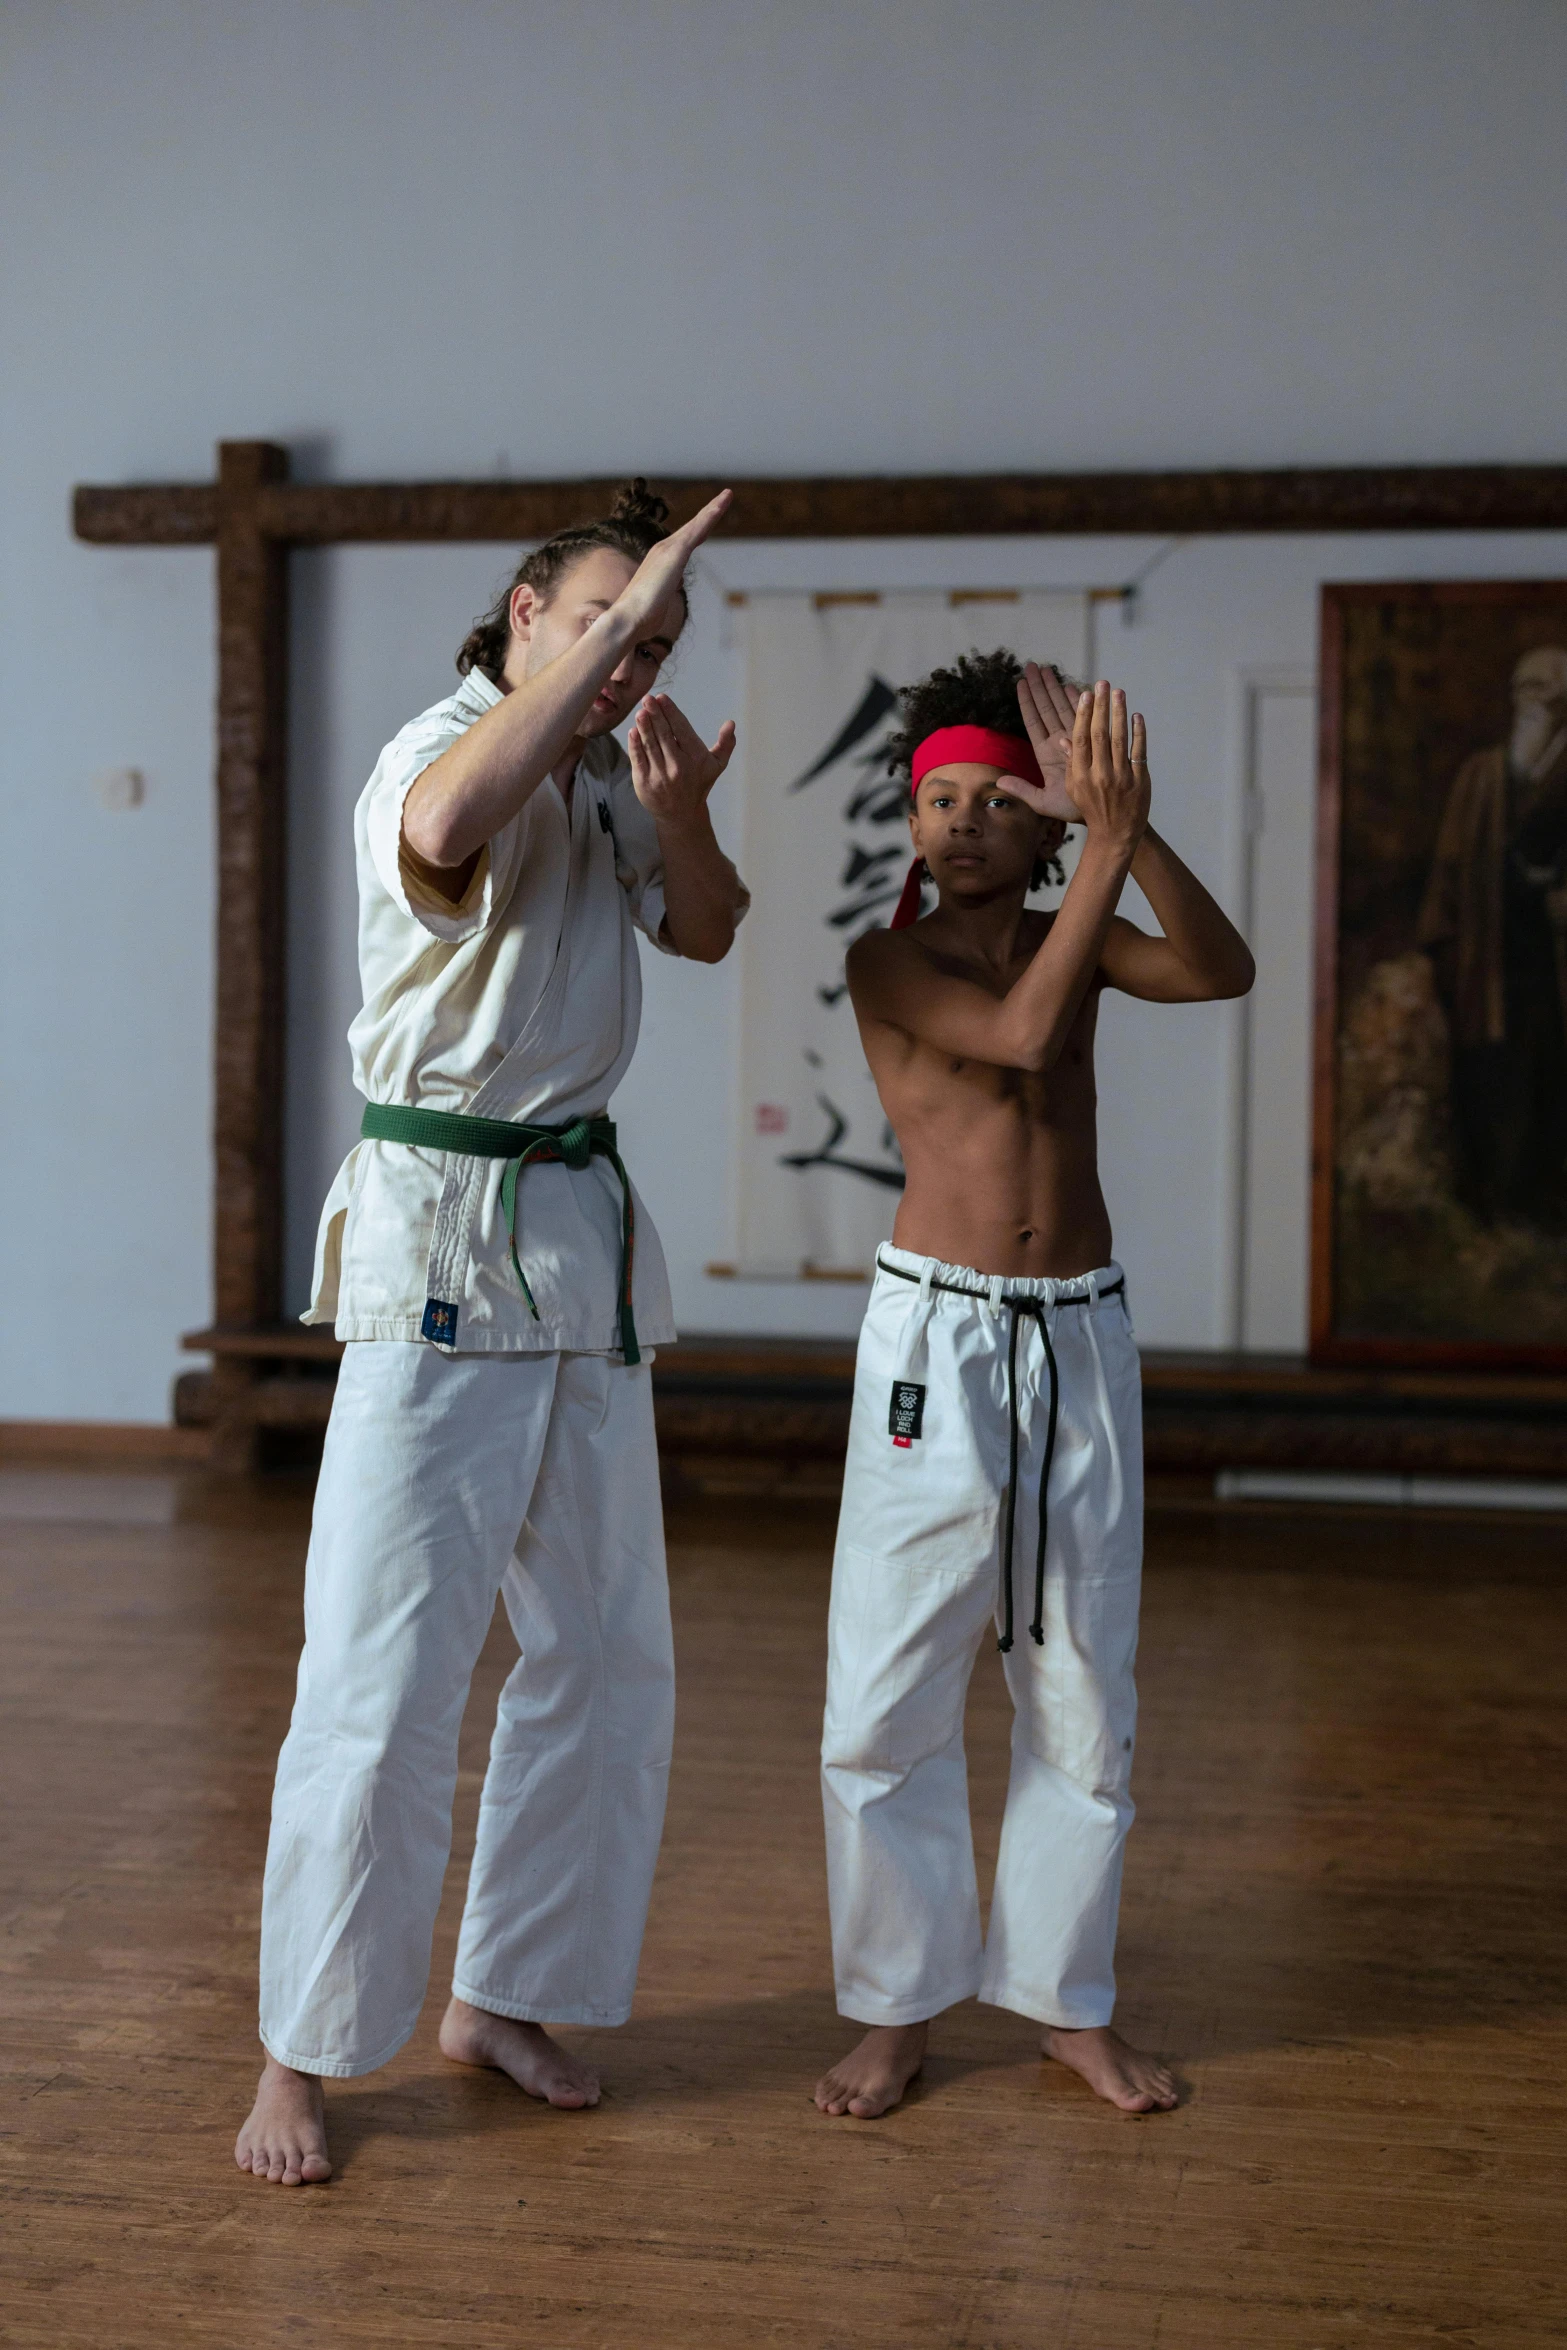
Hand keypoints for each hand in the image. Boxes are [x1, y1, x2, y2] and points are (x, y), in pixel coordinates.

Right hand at [615, 488, 732, 633]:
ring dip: (713, 509)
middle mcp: (663, 549)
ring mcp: (669, 549)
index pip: (686, 541)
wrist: (628, 618)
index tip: (710, 518)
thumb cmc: (640, 617)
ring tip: (727, 496)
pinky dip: (709, 516)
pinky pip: (697, 530)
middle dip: (709, 512)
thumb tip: (668, 591)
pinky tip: (720, 506)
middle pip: (693, 528)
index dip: (699, 528)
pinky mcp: (675, 552)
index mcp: (661, 561)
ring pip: (697, 525)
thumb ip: (664, 593)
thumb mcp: (658, 602)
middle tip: (725, 497)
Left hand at [628, 692, 736, 826]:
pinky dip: (634, 744)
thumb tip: (731, 723)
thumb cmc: (698, 784)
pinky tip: (633, 731)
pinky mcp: (644, 782)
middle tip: (647, 699)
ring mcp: (660, 775)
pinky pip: (638, 759)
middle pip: (664, 734)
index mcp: (695, 757)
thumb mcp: (716, 765)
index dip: (670, 712)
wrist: (681, 815)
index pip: (681, 729)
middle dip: (655, 714)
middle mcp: (678, 766)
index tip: (661, 697)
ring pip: (650, 745)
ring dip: (644, 726)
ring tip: (640, 712)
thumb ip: (725, 744)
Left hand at [1015, 661, 1088, 817]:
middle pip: (1046, 708)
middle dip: (1039, 687)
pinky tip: (1072, 685)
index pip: (1033, 722)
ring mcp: (1076, 737)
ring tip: (1048, 669)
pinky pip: (1084, 716)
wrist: (1101, 813)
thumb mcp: (1042, 802)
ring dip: (1056, 688)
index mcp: (1045, 754)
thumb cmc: (1072, 809)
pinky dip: (1078, 701)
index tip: (1020, 683)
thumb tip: (999, 781)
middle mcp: (1059, 742)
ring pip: (1063, 707)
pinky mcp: (1092, 739)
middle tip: (1032, 665)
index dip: (1026, 702)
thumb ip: (1022, 790)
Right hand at [1067, 680, 1149, 851]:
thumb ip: (1069, 763)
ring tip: (1119, 692)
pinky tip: (1137, 715)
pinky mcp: (1139, 779)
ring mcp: (1121, 777)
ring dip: (1119, 713)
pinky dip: (1139, 732)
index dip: (1083, 715)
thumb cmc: (1091, 809)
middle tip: (1102, 684)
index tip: (1085, 694)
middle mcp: (1099, 774)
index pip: (1080, 739)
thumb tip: (1062, 738)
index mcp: (1080, 775)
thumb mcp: (1073, 789)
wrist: (1115, 834)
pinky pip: (1139, 751)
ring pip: (1120, 739)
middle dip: (1101, 706)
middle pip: (1099, 734)